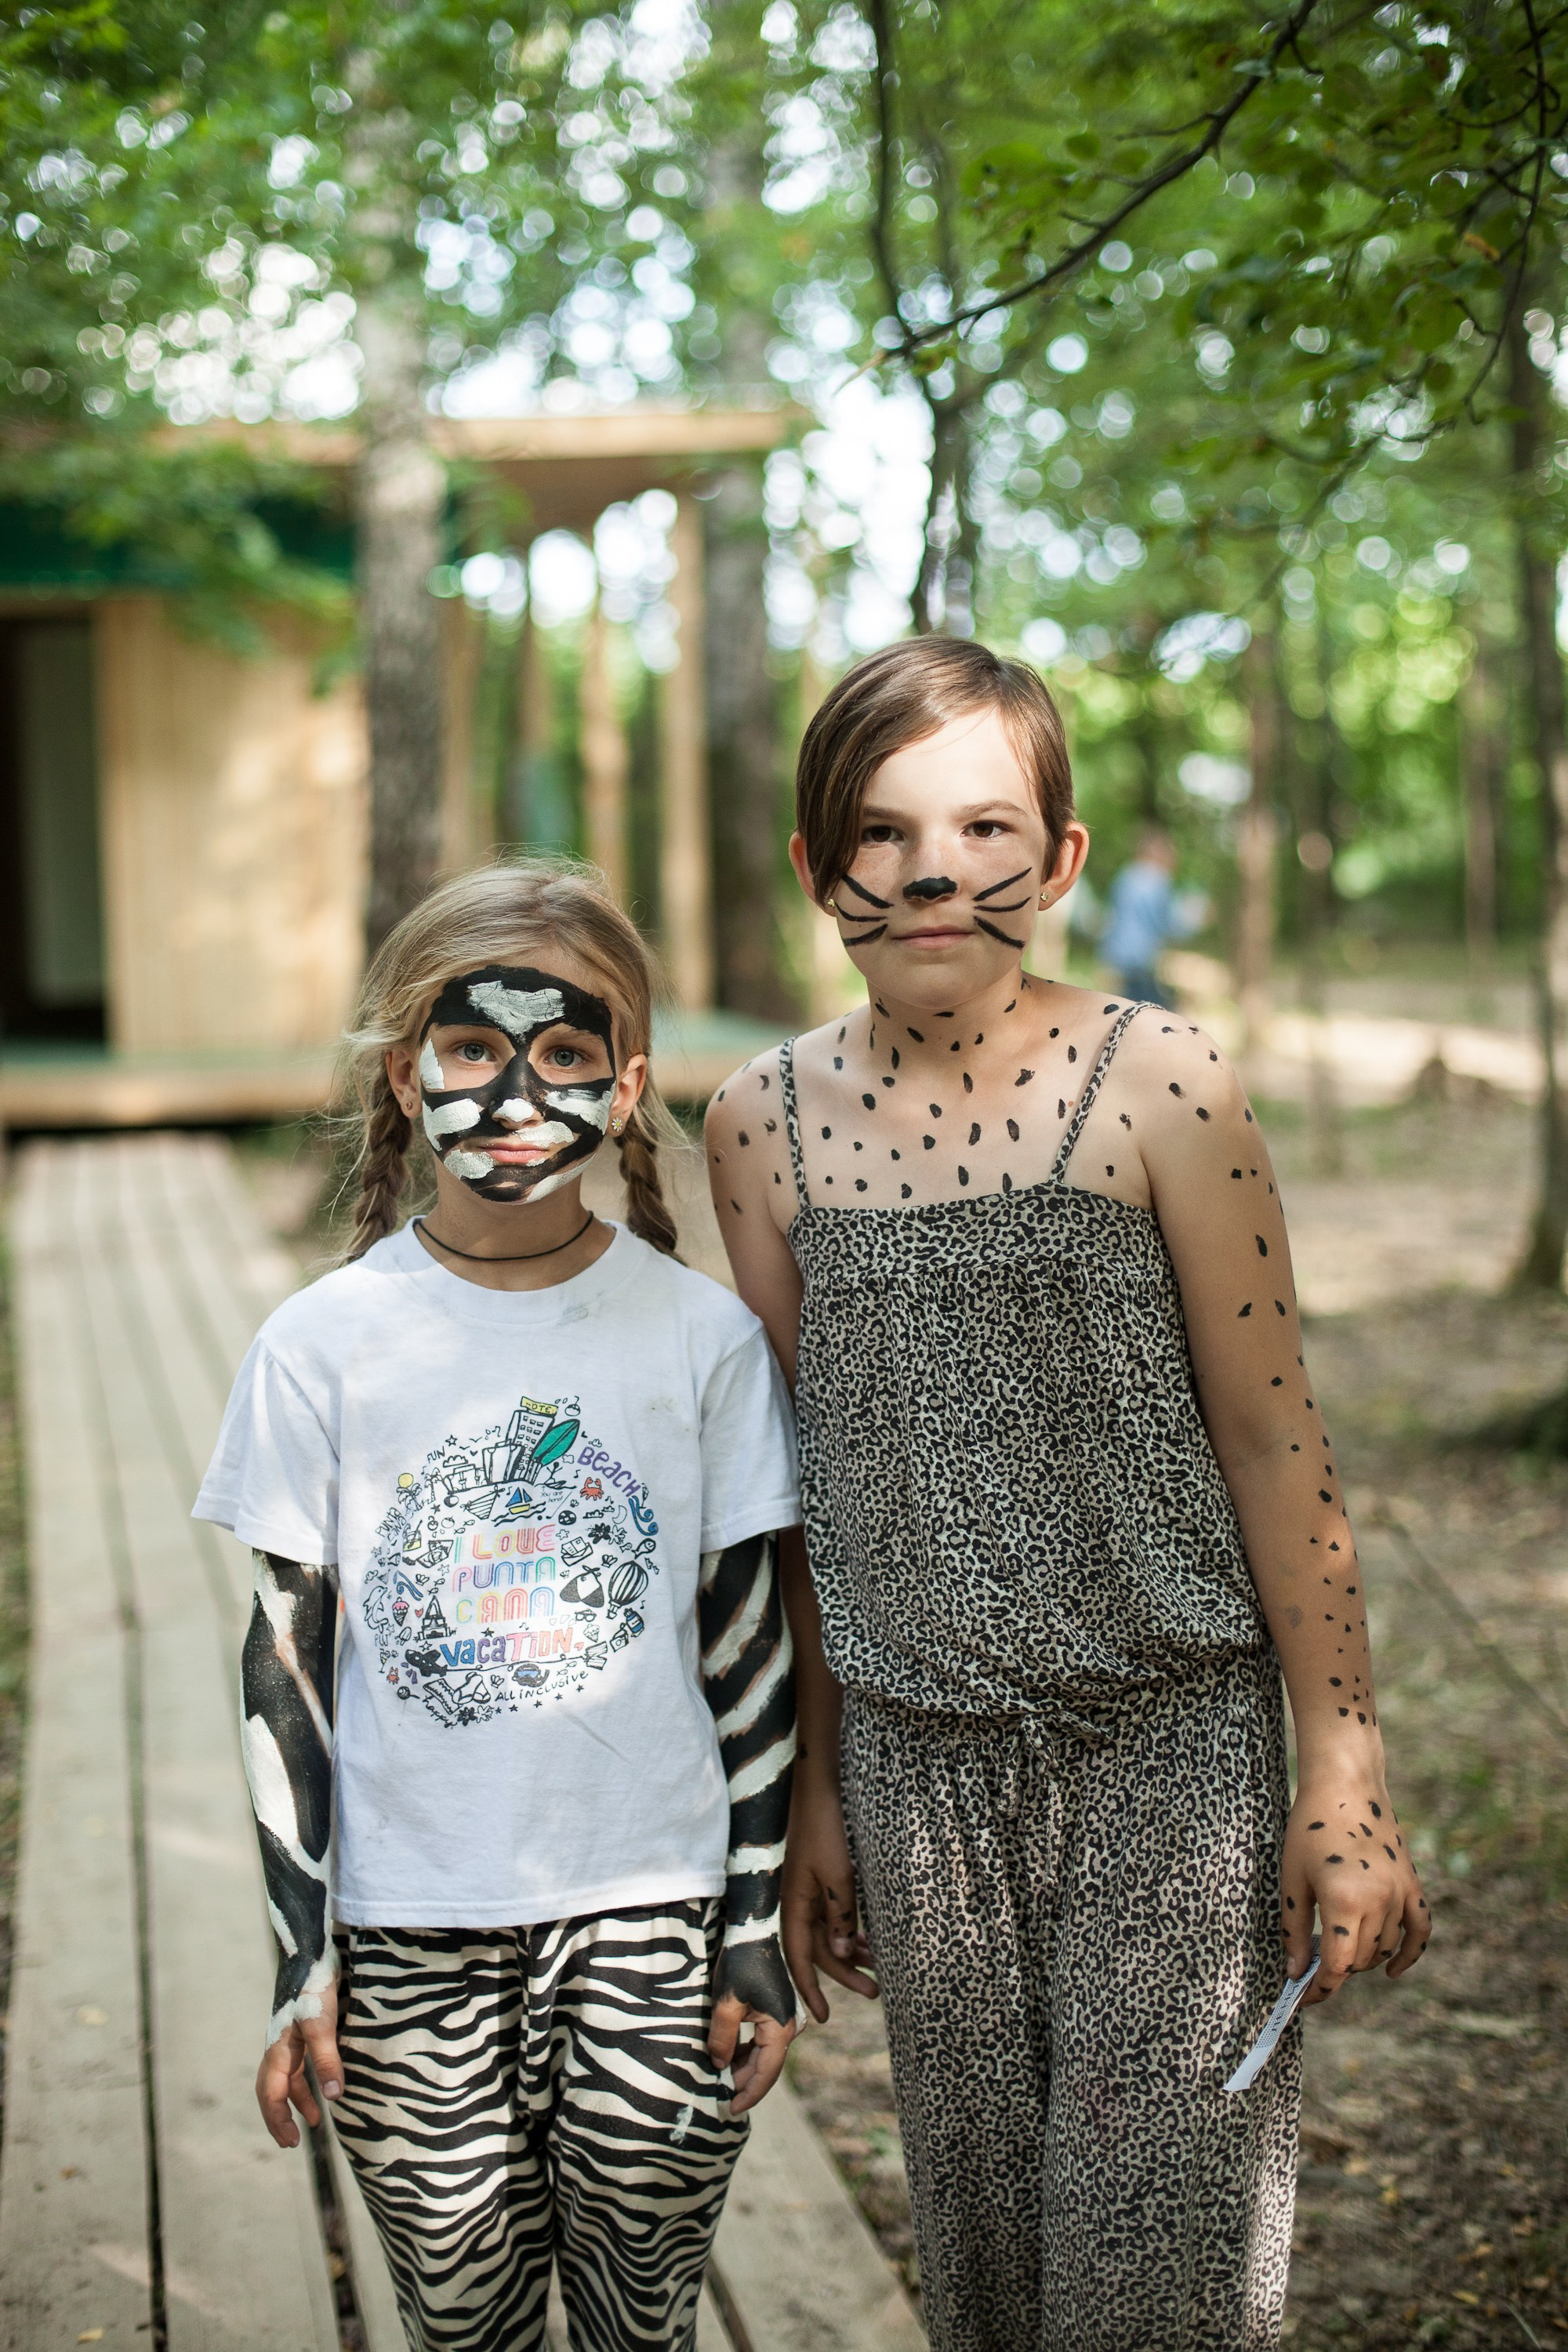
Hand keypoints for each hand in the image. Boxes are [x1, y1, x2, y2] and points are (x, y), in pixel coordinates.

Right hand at [255, 1979, 342, 2148]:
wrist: (311, 1951)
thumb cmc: (314, 1987)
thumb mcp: (322, 2025)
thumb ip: (327, 2061)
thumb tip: (333, 2099)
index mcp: (278, 2050)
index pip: (271, 2094)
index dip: (278, 2120)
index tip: (291, 2143)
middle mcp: (279, 2047)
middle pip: (272, 2090)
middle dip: (280, 2116)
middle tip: (292, 2142)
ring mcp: (289, 2037)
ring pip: (286, 2078)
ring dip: (297, 2100)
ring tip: (315, 2119)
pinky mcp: (301, 2027)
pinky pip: (298, 2063)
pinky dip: (307, 2080)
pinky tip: (324, 2084)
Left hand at [709, 1937, 798, 2116]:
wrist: (752, 1929)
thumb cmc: (740, 1963)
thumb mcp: (725, 2004)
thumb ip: (722, 2039)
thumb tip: (719, 2065)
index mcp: (781, 2028)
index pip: (767, 2074)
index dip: (749, 2094)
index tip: (730, 2109)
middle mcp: (788, 2026)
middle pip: (767, 2066)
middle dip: (744, 2082)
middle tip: (719, 2096)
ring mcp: (784, 2018)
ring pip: (764, 2054)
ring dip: (744, 2067)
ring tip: (721, 2077)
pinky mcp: (776, 2010)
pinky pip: (763, 2040)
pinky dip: (747, 2051)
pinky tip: (729, 2055)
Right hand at [781, 1792, 875, 2022]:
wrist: (816, 1785)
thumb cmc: (824, 1827)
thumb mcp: (839, 1874)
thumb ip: (840, 1916)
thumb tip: (842, 1954)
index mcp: (793, 1904)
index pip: (799, 1958)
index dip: (810, 1989)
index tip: (823, 2018)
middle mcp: (795, 1901)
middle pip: (819, 1950)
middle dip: (846, 1973)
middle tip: (875, 1992)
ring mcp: (806, 1889)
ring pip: (828, 1933)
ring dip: (852, 1951)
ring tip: (880, 1966)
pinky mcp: (817, 1876)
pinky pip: (831, 1913)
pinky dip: (849, 1929)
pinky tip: (867, 1937)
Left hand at [1282, 1773, 1430, 2005]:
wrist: (1346, 1784)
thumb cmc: (1309, 1827)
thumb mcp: (1292, 1879)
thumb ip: (1295, 1930)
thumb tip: (1296, 1973)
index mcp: (1344, 1900)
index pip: (1339, 1966)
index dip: (1320, 1989)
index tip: (1303, 1998)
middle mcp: (1379, 1901)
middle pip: (1362, 1959)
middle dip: (1337, 1970)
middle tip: (1312, 1965)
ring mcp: (1399, 1892)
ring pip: (1386, 1947)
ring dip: (1363, 1958)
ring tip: (1337, 1951)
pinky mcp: (1411, 1883)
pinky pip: (1420, 1929)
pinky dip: (1410, 1953)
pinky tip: (1391, 1969)